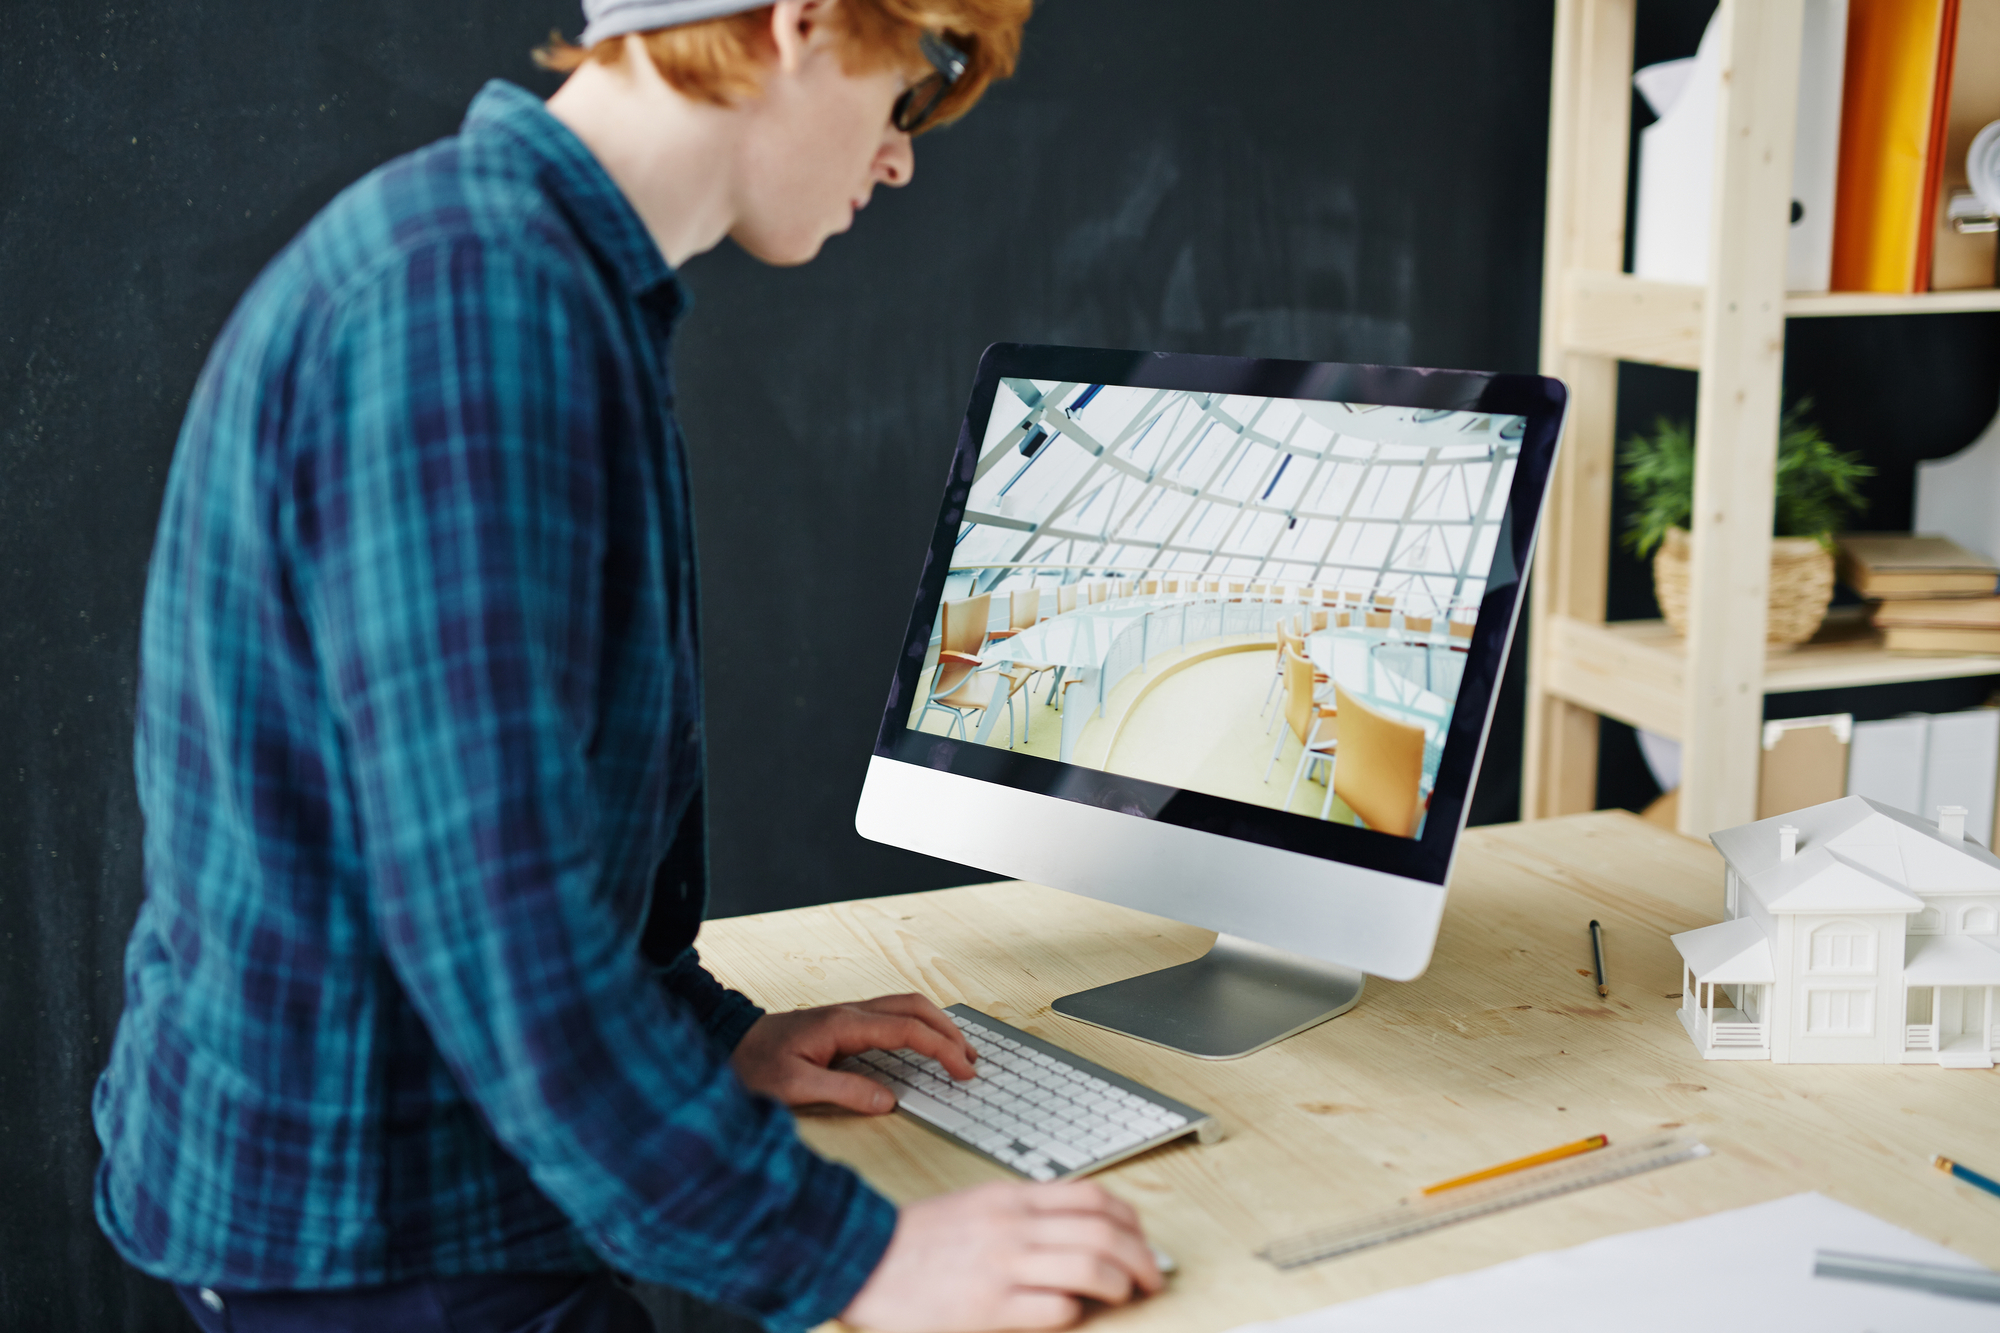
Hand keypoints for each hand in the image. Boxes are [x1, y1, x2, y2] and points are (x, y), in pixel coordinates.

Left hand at [730, 992, 976, 1113]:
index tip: (964, 1070)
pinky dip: (917, 1026)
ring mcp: (847, 1014)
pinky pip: (891, 1016)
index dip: (942, 1048)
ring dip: (936, 1025)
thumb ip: (844, 1092)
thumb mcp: (795, 1087)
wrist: (727, 1046)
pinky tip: (923, 1044)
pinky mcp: (842, 1023)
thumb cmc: (754, 1066)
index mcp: (844, 1024)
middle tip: (971, 1061)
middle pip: (914, 1007)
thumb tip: (889, 1100)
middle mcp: (850, 1012)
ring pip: (905, 1006)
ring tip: (958, 1052)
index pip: (907, 1029)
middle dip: (949, 1030)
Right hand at [842, 1180, 1163, 1331]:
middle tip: (1151, 1277)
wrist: (863, 1258)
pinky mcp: (989, 1307)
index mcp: (1012, 1198)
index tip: (1142, 1239)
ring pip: (1091, 1267)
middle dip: (1141, 1257)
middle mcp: (1014, 1226)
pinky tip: (1074, 1313)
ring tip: (1126, 1296)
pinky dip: (1075, 1311)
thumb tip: (1078, 1231)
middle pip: (1104, 1232)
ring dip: (1120, 1284)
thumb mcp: (978, 1207)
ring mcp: (1003, 1266)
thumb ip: (1025, 1214)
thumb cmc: (920, 1240)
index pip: (1093, 1198)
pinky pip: (1055, 1308)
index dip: (1131, 1220)